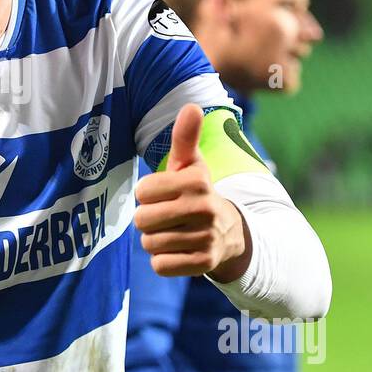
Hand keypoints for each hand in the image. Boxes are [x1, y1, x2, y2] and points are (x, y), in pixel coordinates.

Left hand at [133, 104, 251, 280]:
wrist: (229, 233)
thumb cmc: (197, 193)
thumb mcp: (191, 165)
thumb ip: (185, 138)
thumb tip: (191, 106)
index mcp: (197, 182)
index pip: (142, 192)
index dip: (147, 194)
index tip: (164, 194)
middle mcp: (204, 209)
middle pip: (142, 220)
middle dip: (148, 219)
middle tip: (167, 216)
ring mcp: (205, 238)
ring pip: (150, 244)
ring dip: (155, 240)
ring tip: (174, 232)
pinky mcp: (204, 264)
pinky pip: (160, 265)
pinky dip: (163, 260)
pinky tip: (179, 250)